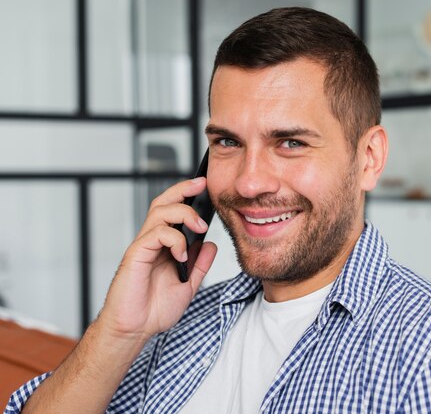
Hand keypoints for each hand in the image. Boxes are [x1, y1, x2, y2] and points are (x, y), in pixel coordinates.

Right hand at [96, 177, 217, 340]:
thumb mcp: (188, 285)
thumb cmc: (154, 310)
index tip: (206, 187)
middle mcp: (152, 241)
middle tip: (201, 184)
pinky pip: (156, 234)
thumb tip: (211, 245)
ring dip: (184, 214)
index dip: (187, 196)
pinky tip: (182, 256)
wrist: (134, 330)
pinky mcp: (136, 254)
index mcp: (164, 246)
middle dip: (182, 188)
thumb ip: (200, 265)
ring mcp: (143, 246)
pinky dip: (174, 240)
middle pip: (163, 202)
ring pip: (159, 212)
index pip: (174, 212)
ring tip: (200, 227)